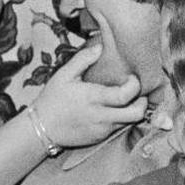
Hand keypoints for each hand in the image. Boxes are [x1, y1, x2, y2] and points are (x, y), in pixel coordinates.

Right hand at [32, 23, 148, 148]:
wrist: (41, 128)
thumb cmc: (52, 99)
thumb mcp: (63, 75)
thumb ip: (83, 59)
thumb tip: (99, 47)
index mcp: (93, 98)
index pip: (126, 95)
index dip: (135, 85)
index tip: (131, 78)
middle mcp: (101, 116)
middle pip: (136, 113)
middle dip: (143, 102)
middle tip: (138, 93)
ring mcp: (102, 129)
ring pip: (130, 123)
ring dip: (133, 111)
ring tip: (126, 101)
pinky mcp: (100, 137)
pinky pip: (119, 128)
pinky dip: (121, 119)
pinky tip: (113, 110)